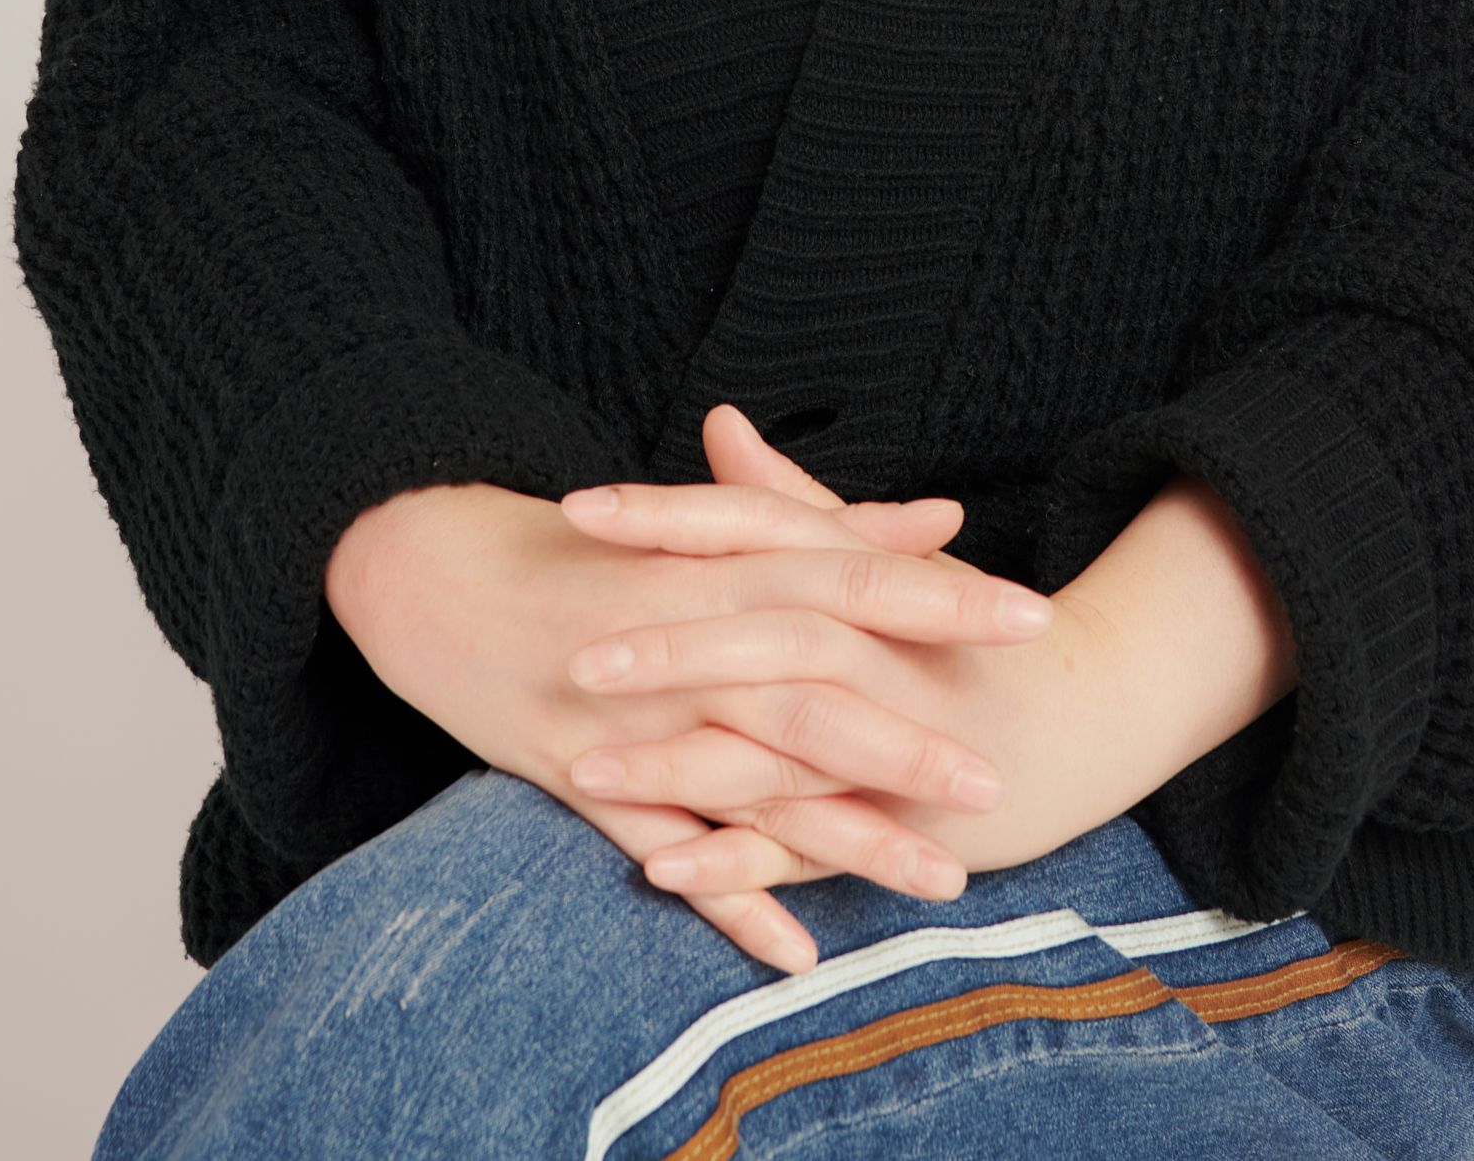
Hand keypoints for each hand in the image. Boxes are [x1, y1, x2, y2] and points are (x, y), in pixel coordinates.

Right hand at [322, 416, 1049, 973]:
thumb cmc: (595, 548)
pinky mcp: (587, 778)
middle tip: (998, 779)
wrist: (440, 575)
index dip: (941, 598)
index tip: (1033, 618)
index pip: (851, 577)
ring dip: (845, 838)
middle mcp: (684, 642)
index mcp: (722, 566)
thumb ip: (830, 526)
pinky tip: (798, 953)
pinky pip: (668, 848)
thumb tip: (944, 520)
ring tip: (940, 879)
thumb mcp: (711, 528)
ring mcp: (634, 718)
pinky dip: (730, 902)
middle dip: (907, 741)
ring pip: (752, 786)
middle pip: (811, 693)